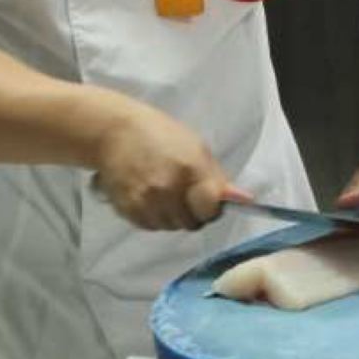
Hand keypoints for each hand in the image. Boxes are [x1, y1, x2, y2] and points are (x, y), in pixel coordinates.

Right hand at [92, 101, 235, 230]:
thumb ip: (217, 178)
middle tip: (185, 194)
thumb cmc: (160, 135)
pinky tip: (150, 197)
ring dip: (173, 216)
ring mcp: (145, 201)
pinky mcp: (127, 209)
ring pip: (170, 227)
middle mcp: (167, 189)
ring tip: (165, 193)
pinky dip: (154, 217)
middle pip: (191, 223)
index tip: (208, 201)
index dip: (212, 208)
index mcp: (190, 169)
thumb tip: (245, 200)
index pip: (211, 209)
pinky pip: (150, 225)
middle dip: (193, 213)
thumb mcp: (196, 149)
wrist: (114, 132)